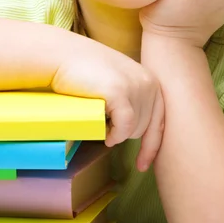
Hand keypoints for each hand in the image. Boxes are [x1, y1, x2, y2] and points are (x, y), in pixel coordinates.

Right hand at [51, 36, 164, 171]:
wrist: (63, 56)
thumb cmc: (86, 71)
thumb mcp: (119, 81)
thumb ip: (134, 98)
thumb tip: (139, 131)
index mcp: (151, 82)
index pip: (159, 122)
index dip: (151, 147)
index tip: (142, 166)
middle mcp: (148, 84)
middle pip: (144, 129)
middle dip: (125, 134)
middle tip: (105, 122)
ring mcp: (135, 88)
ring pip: (133, 131)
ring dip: (116, 133)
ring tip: (99, 119)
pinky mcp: (120, 94)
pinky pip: (123, 129)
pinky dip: (114, 136)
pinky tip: (104, 134)